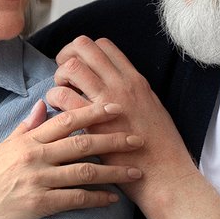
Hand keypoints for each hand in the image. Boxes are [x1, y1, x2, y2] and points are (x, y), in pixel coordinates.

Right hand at [0, 98, 144, 218]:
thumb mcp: (2, 148)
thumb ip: (26, 128)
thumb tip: (43, 104)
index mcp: (27, 140)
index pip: (66, 120)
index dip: (93, 112)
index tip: (116, 108)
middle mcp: (34, 157)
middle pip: (81, 142)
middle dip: (113, 139)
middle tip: (138, 139)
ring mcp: (37, 180)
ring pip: (84, 170)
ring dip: (114, 171)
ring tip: (135, 171)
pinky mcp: (39, 204)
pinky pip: (74, 199)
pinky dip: (96, 198)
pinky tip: (113, 199)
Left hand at [48, 36, 196, 203]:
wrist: (164, 172)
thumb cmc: (160, 146)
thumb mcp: (152, 108)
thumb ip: (132, 93)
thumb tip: (114, 84)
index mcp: (135, 80)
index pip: (103, 45)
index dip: (84, 51)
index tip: (79, 66)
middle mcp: (121, 83)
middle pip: (84, 46)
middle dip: (67, 55)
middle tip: (64, 76)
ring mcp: (107, 101)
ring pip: (71, 66)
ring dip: (59, 76)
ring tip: (61, 93)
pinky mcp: (93, 122)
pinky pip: (63, 96)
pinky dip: (55, 98)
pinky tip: (59, 111)